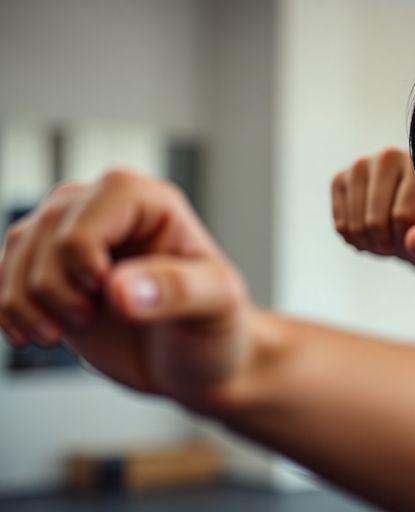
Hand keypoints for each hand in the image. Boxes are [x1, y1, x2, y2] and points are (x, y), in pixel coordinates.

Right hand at [0, 171, 250, 410]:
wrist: (195, 361)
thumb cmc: (215, 327)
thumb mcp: (216, 307)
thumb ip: (176, 291)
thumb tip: (118, 290)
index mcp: (150, 202)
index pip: (88, 210)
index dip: (81, 252)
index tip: (101, 291)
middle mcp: (106, 209)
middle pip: (44, 230)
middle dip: (54, 287)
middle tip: (87, 319)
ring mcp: (73, 237)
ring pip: (17, 251)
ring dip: (24, 302)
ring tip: (58, 333)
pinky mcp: (50, 270)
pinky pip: (4, 276)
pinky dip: (5, 309)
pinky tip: (30, 335)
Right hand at [331, 147, 414, 271]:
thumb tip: (413, 241)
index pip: (403, 215)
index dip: (408, 240)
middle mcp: (389, 156)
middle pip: (375, 221)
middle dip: (387, 244)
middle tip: (400, 243)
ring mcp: (361, 165)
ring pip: (355, 224)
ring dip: (371, 244)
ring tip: (387, 239)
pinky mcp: (341, 179)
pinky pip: (341, 225)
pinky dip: (354, 240)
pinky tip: (371, 234)